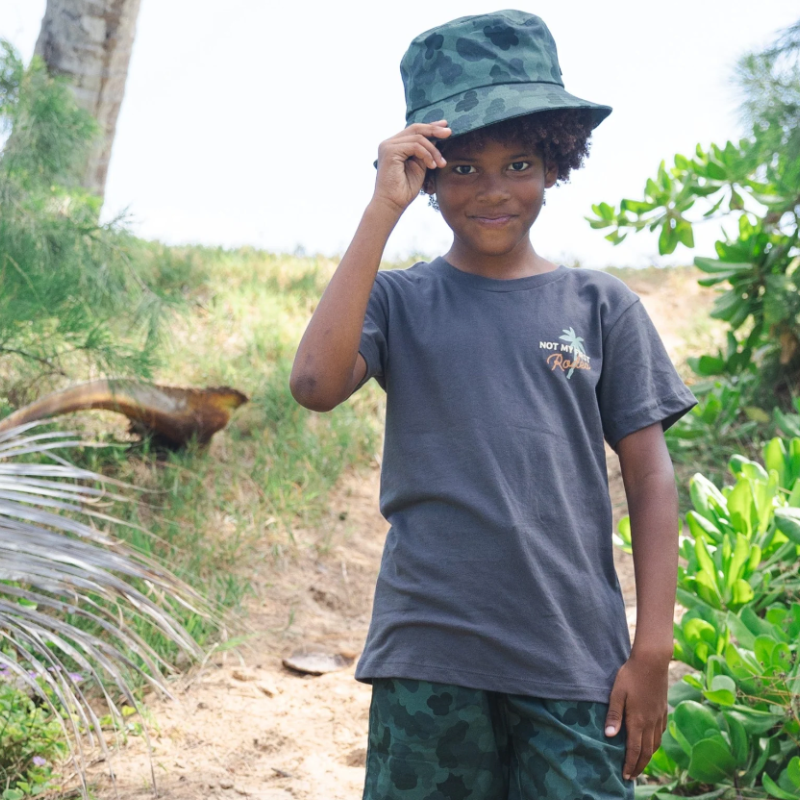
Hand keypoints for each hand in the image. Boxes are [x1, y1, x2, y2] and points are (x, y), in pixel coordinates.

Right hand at [372, 121, 450, 214]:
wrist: (392, 204)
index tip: (445, 126)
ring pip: (418, 138)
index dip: (430, 126)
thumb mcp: (420, 166)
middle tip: (449, 133)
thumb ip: (425, 151)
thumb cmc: (405, 190)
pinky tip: (433, 166)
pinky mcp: (389, 151)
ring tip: (441, 163)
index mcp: (395, 145)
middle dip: (434, 130)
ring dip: (433, 150)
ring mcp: (388, 146)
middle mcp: (389, 143)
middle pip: (416, 129)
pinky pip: (415, 146)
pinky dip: (427, 155)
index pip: (414, 130)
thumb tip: (437, 137)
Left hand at [604, 650, 669, 780]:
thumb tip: (608, 736)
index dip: (630, 764)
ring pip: (655, 744)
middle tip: (632, 776)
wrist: (652, 662)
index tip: (625, 776)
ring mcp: (659, 717)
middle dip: (639, 766)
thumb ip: (614, 715)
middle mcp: (650, 723)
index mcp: (638, 720)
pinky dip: (655, 744)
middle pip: (646, 752)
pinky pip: (660, 733)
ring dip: (648, 757)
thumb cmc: (630, 675)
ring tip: (640, 764)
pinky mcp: (663, 710)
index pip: (634, 749)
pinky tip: (651, 743)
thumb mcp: (617, 693)